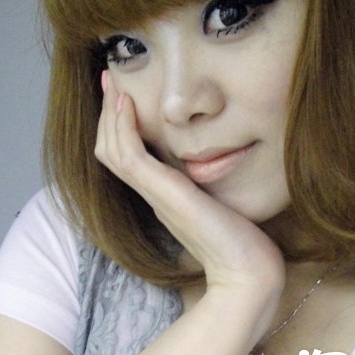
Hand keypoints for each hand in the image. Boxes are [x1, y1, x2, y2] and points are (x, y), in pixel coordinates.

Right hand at [95, 71, 284, 309]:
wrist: (246, 274)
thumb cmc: (240, 242)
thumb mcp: (219, 203)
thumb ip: (208, 187)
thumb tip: (216, 166)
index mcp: (162, 194)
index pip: (126, 154)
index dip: (119, 125)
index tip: (122, 94)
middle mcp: (152, 193)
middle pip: (111, 148)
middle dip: (107, 112)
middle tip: (108, 79)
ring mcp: (154, 193)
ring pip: (113, 149)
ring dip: (110, 113)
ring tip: (112, 83)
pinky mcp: (164, 193)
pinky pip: (130, 155)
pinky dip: (123, 126)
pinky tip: (127, 102)